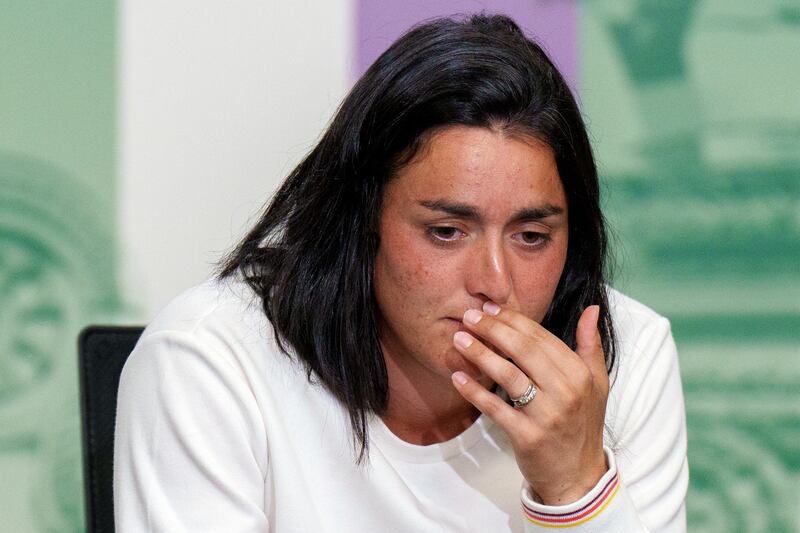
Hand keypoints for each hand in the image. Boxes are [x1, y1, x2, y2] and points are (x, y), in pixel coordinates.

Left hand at [450, 302, 608, 504]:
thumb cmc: (583, 425)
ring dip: (480, 354)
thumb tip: (591, 309)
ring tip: (459, 339)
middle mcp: (566, 392)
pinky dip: (475, 391)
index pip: (541, 338)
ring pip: (508, 375)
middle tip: (469, 317)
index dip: (513, 320)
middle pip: (523, 351)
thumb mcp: (597, 384)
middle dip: (493, 330)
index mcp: (580, 374)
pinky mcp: (527, 436)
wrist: (578, 477)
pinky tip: (458, 377)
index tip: (489, 308)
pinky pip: (495, 408)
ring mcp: (547, 415)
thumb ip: (591, 345)